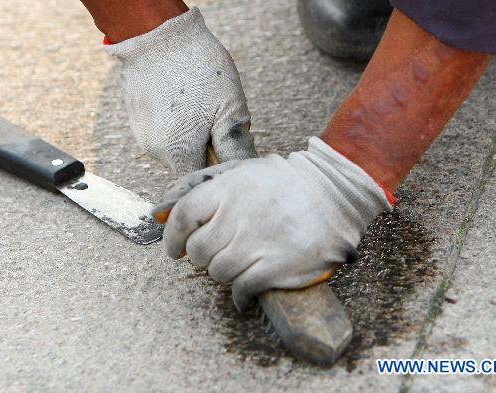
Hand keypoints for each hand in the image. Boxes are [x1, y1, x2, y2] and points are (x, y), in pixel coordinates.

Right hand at [104, 7, 256, 175]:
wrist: (157, 34)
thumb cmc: (197, 68)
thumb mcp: (229, 108)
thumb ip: (235, 148)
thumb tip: (242, 172)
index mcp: (179, 152)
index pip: (202, 181)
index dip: (218, 170)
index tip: (229, 152)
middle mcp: (155, 151)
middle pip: (189, 166)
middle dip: (207, 151)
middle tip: (217, 121)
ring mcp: (143, 136)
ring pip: (176, 150)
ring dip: (191, 137)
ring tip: (199, 107)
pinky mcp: (138, 121)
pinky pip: (163, 133)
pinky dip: (176, 124)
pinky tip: (184, 102)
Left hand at [152, 137, 392, 309]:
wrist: (335, 193)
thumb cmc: (284, 183)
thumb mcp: (241, 171)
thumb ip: (200, 186)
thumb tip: (160, 211)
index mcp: (229, 188)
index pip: (183, 216)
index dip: (171, 237)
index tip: (174, 249)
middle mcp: (240, 215)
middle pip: (198, 251)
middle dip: (199, 257)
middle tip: (211, 255)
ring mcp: (259, 242)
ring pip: (218, 272)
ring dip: (222, 272)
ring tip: (236, 264)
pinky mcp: (278, 266)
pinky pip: (242, 289)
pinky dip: (238, 294)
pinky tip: (245, 290)